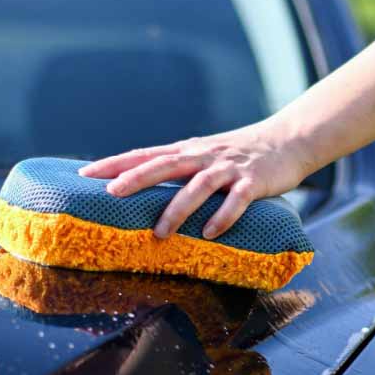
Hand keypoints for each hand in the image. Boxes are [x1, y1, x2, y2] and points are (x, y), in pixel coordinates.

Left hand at [78, 118, 312, 239]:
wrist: (289, 140)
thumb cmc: (242, 154)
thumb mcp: (206, 155)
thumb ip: (179, 168)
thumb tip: (141, 188)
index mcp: (189, 150)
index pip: (146, 154)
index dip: (116, 163)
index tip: (85, 174)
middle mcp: (204, 156)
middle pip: (166, 164)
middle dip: (137, 178)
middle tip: (111, 194)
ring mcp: (230, 168)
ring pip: (199, 186)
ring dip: (178, 209)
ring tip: (160, 232)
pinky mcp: (255, 181)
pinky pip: (237, 200)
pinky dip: (223, 216)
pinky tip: (210, 234)